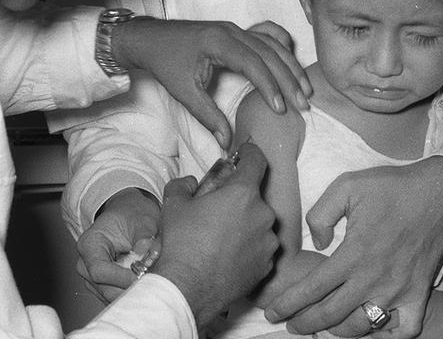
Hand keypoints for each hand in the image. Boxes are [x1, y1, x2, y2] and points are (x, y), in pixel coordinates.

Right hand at [75, 188, 160, 301]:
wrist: (129, 215)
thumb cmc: (133, 215)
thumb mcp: (142, 220)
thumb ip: (145, 236)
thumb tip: (147, 252)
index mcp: (90, 245)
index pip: (100, 271)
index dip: (122, 278)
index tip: (144, 277)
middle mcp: (86, 265)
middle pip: (105, 289)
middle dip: (130, 289)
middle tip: (155, 284)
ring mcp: (93, 279)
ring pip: (112, 296)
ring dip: (134, 293)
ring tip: (154, 283)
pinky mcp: (104, 286)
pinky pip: (118, 297)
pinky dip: (134, 293)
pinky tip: (149, 285)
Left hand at [112, 18, 310, 148]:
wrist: (149, 38)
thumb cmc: (165, 63)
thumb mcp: (184, 92)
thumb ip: (208, 116)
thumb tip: (226, 141)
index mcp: (218, 42)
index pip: (253, 63)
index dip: (269, 86)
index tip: (280, 108)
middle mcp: (231, 30)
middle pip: (269, 53)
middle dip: (289, 80)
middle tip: (303, 104)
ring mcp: (235, 28)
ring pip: (272, 44)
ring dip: (291, 66)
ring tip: (305, 89)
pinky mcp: (237, 30)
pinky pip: (266, 34)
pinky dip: (282, 47)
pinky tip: (292, 59)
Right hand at [154, 143, 278, 327]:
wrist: (188, 289)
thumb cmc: (182, 244)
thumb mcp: (173, 205)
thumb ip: (183, 185)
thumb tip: (190, 182)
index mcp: (243, 194)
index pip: (257, 161)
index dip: (250, 152)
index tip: (245, 152)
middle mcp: (263, 215)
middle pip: (255, 197)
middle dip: (239, 199)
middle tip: (218, 209)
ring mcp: (269, 242)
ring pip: (259, 224)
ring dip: (245, 224)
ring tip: (220, 237)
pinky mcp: (268, 265)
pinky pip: (260, 248)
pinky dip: (248, 247)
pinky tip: (228, 255)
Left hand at [265, 156, 442, 338]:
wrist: (439, 192)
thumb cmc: (392, 187)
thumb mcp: (347, 186)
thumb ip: (321, 214)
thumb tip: (317, 243)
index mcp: (354, 253)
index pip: (312, 289)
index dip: (288, 305)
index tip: (273, 312)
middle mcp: (374, 278)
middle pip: (330, 315)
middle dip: (304, 324)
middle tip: (291, 325)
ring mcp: (398, 290)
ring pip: (361, 327)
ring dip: (337, 331)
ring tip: (323, 325)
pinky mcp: (419, 293)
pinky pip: (404, 329)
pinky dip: (386, 334)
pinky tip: (370, 327)